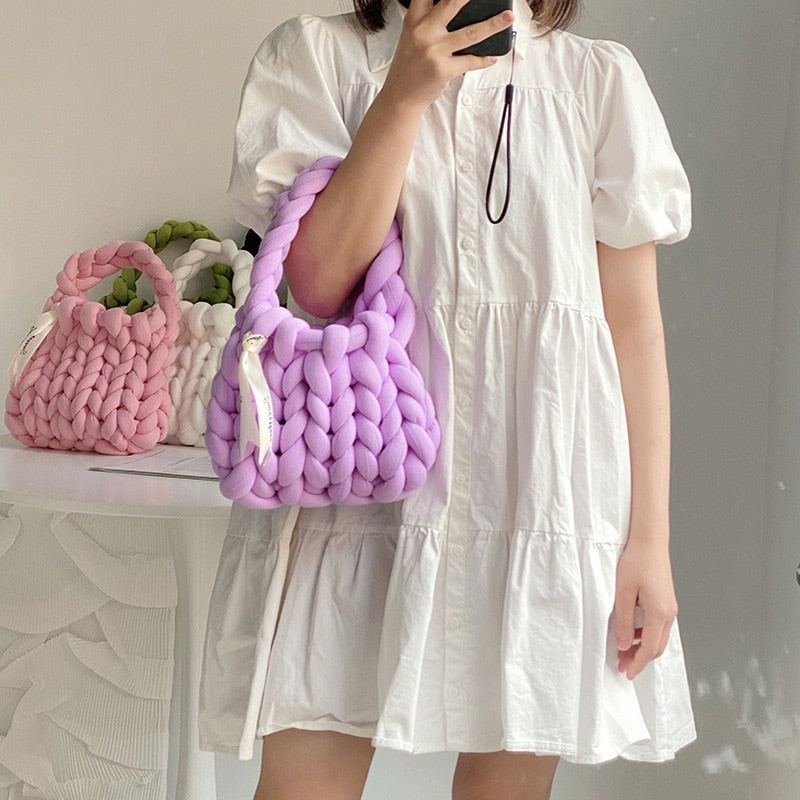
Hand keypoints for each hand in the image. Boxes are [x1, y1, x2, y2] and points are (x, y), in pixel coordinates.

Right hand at [381, 0, 513, 110]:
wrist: (401, 96)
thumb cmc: (410, 65)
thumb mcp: (413, 36)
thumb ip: (430, 19)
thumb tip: (460, 10)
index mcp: (414, 19)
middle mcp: (424, 32)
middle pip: (452, 3)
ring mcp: (434, 51)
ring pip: (470, 33)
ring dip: (493, 25)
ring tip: (508, 18)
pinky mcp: (443, 69)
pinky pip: (470, 61)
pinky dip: (484, 59)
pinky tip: (493, 56)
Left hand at [613, 535, 678, 679]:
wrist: (649, 540)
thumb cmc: (636, 561)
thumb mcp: (623, 592)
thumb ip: (624, 621)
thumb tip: (623, 645)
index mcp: (660, 612)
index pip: (650, 648)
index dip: (638, 664)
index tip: (627, 674)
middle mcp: (669, 613)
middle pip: (657, 647)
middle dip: (640, 659)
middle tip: (621, 666)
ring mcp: (670, 607)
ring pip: (658, 637)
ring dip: (642, 648)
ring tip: (624, 652)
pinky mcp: (666, 601)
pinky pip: (658, 626)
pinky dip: (646, 635)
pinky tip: (632, 633)